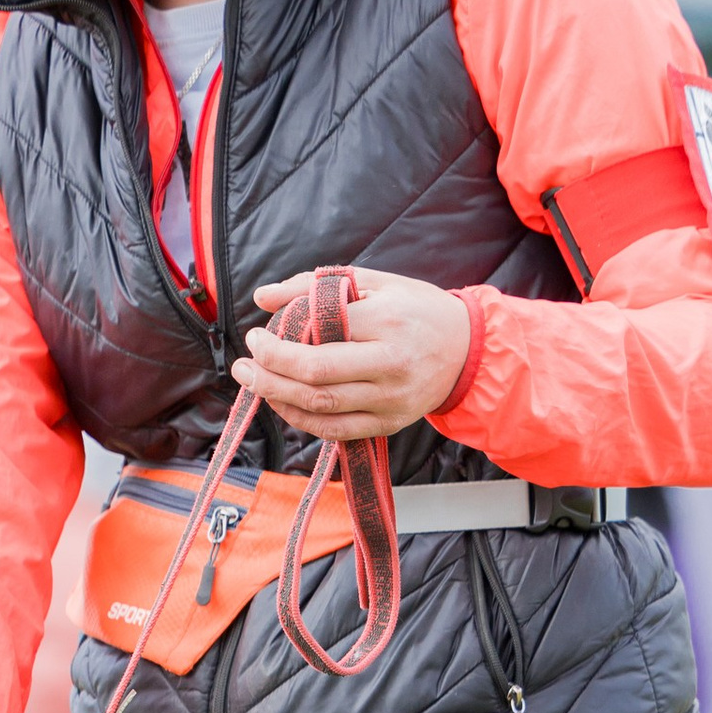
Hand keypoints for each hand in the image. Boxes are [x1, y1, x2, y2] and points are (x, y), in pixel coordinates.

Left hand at [236, 266, 470, 441]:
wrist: (467, 350)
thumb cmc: (416, 310)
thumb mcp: (374, 282)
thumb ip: (315, 285)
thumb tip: (263, 296)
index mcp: (387, 321)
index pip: (320, 333)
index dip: (279, 340)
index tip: (257, 335)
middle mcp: (390, 364)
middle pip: (315, 376)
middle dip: (269, 372)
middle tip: (244, 364)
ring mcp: (391, 399)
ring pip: (321, 407)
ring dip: (277, 397)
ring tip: (253, 382)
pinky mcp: (390, 424)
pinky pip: (335, 430)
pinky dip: (301, 419)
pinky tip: (282, 403)